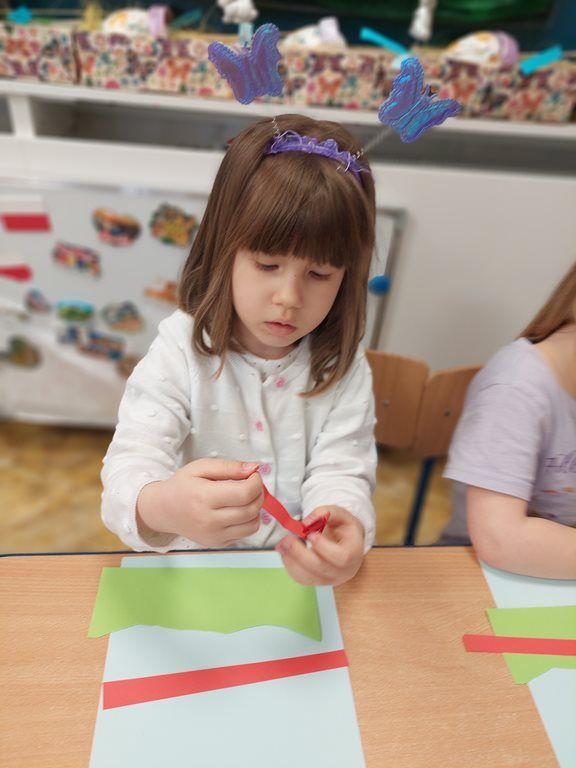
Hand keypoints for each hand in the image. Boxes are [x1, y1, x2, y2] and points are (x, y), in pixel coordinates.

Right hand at [137, 459, 262, 546]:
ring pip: (252, 525)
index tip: (252, 475)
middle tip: (250, 484)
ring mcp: (214, 535)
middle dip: (258, 494)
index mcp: (205, 498)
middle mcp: (210, 520)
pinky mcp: (217, 543)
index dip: (256, 482)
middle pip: (251, 509)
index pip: (245, 493)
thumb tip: (254, 468)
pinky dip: (247, 521)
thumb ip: (228, 467)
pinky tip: (235, 510)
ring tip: (244, 498)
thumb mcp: (201, 467)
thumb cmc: (182, 486)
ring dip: (256, 509)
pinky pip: (244, 533)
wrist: (163, 510)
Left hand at [275, 506, 364, 585]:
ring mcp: (329, 579)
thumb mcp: (341, 514)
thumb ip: (325, 513)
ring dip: (291, 560)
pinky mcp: (316, 582)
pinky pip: (300, 578)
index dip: (323, 547)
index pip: (341, 557)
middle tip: (287, 540)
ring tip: (281, 544)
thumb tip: (305, 523)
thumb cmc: (344, 528)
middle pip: (320, 568)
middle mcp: (343, 571)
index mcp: (353, 554)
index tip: (309, 533)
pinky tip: (285, 552)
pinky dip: (289, 565)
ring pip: (307, 577)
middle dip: (300, 554)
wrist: (346, 543)